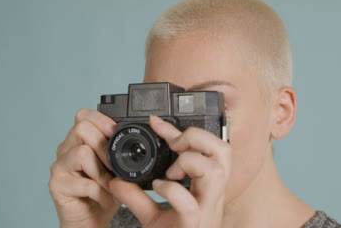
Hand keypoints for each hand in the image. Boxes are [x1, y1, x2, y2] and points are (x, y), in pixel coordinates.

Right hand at [48, 109, 119, 227]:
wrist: (92, 220)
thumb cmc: (105, 192)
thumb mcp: (118, 169)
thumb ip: (120, 153)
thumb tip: (136, 140)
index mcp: (79, 140)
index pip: (83, 115)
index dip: (101, 119)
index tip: (115, 132)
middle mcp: (66, 149)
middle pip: (82, 128)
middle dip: (105, 147)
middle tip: (115, 165)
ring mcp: (59, 166)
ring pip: (81, 152)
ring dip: (103, 171)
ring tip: (111, 184)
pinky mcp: (56, 185)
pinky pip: (82, 181)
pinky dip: (99, 191)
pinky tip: (104, 197)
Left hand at [109, 115, 231, 227]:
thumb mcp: (152, 216)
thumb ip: (136, 196)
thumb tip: (116, 180)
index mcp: (205, 188)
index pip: (205, 148)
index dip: (181, 130)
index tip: (156, 123)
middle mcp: (211, 195)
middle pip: (224, 151)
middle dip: (200, 138)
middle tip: (176, 146)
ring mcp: (207, 209)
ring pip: (216, 170)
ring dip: (190, 162)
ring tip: (171, 171)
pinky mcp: (196, 225)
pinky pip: (190, 203)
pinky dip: (172, 190)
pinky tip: (160, 188)